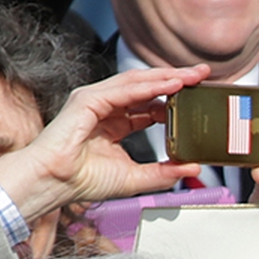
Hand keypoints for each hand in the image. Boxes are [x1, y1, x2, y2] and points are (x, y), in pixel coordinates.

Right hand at [0, 66, 209, 220]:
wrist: (54, 183)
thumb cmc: (82, 181)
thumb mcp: (135, 179)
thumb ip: (164, 173)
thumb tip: (194, 167)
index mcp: (116, 123)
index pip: (150, 104)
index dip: (175, 99)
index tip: (200, 97)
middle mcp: (107, 108)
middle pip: (147, 87)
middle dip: (176, 79)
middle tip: (204, 75)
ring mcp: (96, 101)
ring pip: (137, 82)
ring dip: (167, 76)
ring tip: (193, 76)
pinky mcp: (87, 100)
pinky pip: (123, 89)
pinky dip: (149, 85)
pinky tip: (171, 84)